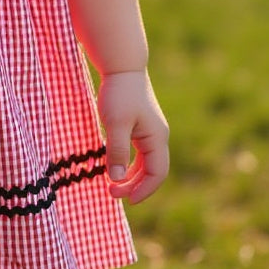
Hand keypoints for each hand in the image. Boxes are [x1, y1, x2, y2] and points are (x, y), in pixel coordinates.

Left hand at [97, 69, 168, 203]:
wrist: (121, 67)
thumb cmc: (119, 93)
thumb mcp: (116, 123)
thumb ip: (116, 151)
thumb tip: (115, 178)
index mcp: (157, 138)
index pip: (157, 174)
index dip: (144, 190)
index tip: (127, 200)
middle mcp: (158, 137)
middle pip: (151, 171)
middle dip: (134, 185)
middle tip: (111, 193)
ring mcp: (150, 132)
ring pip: (144, 163)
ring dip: (130, 176)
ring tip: (111, 184)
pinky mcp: (140, 127)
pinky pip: (138, 153)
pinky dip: (127, 163)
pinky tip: (113, 166)